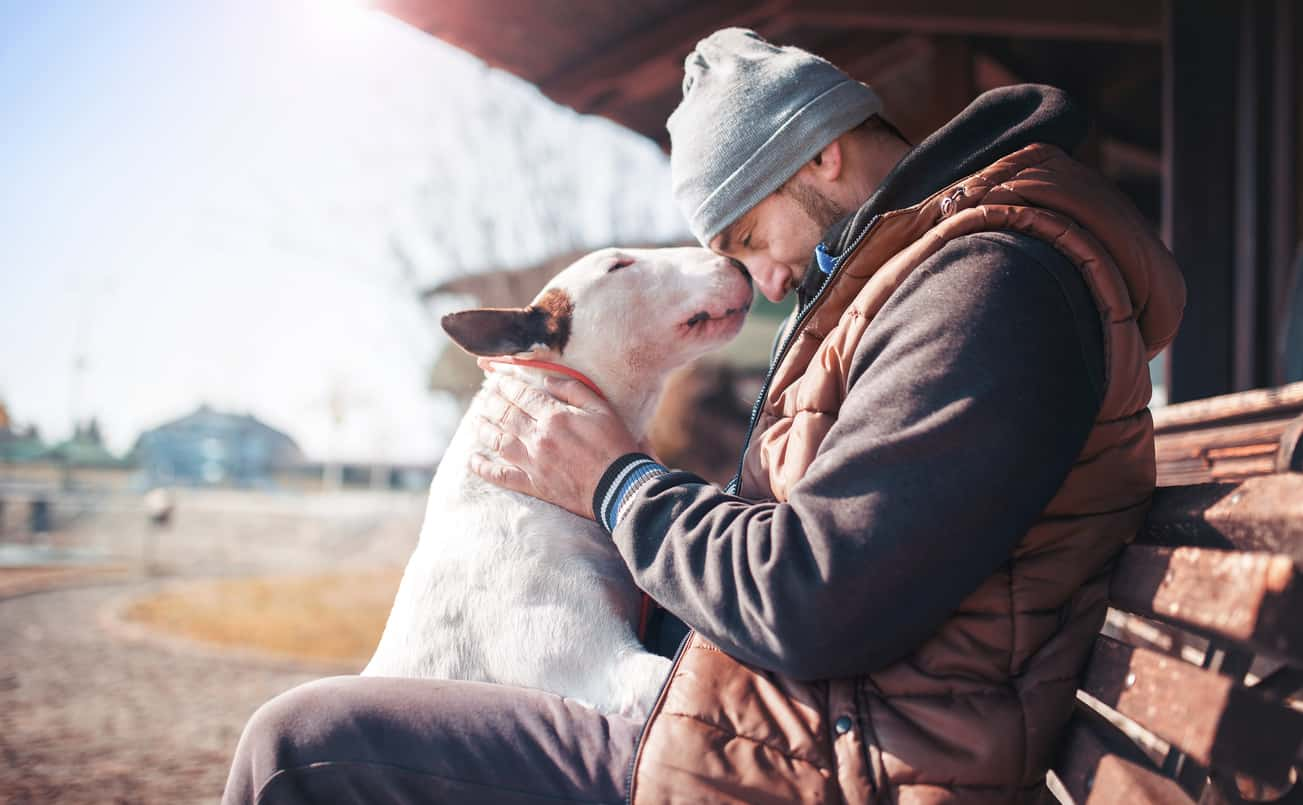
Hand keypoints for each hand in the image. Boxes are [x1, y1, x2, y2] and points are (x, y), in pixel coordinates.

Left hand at [468, 364, 639, 518]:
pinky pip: (501, 476)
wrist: (620, 488)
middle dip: (492, 402)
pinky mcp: (533, 485)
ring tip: (476, 420)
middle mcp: (538, 438)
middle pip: (506, 415)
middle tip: (485, 396)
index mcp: (555, 417)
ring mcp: (533, 463)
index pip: (522, 395)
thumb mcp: (602, 409)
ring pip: (498, 441)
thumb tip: (548, 381)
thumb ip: (574, 391)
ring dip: (483, 429)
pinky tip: (473, 460)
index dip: (507, 385)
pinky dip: (484, 468)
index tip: (498, 379)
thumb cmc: (615, 446)